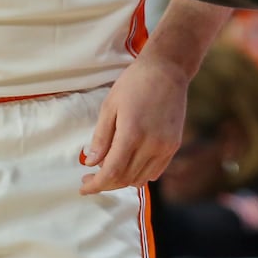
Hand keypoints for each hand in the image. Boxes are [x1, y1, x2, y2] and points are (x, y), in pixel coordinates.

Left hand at [79, 51, 189, 194]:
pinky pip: (156, 171)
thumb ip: (101, 137)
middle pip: (125, 179)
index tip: (83, 187)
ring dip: (122, 181)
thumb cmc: (134, 83)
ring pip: (140, 178)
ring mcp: (165, 147)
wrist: (167, 70)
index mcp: (132, 134)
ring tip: (108, 171)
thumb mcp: (110, 106)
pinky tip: (129, 166)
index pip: (111, 172)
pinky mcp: (174, 145)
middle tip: (90, 178)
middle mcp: (151, 145)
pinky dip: (140, 175)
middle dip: (105, 183)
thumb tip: (91, 163)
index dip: (96, 184)